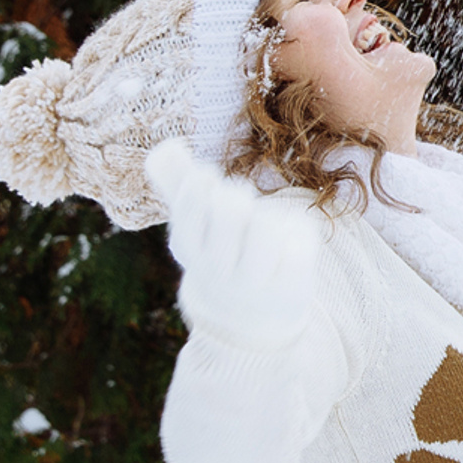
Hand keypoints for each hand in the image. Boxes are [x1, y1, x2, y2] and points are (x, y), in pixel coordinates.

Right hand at [144, 139, 325, 352]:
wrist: (249, 315)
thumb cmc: (223, 251)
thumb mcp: (197, 220)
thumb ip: (178, 182)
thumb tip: (164, 147)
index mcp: (190, 248)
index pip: (189, 208)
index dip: (201, 184)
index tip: (210, 178)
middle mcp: (218, 270)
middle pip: (230, 211)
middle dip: (237, 195)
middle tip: (240, 198)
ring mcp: (255, 283)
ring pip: (266, 230)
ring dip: (269, 216)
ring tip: (264, 223)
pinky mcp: (290, 289)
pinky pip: (298, 251)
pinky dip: (298, 236)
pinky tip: (289, 242)